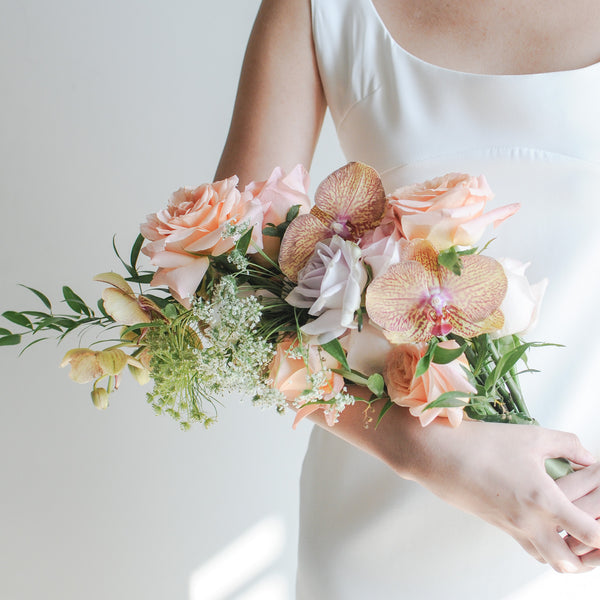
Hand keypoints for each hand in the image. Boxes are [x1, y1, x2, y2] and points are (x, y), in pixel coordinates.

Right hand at [403, 419, 599, 572]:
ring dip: (568, 555)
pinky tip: (547, 525)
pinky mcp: (498, 525)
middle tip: (596, 536)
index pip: (591, 534)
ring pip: (549, 560)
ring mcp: (511, 527)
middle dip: (591, 557)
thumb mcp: (530, 436)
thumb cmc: (483, 443)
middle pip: (572, 563)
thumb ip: (567, 444)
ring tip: (576, 535)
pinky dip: (545, 546)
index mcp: (543, 500)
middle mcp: (529, 522)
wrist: (438, 455)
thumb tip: (590, 456)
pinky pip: (529, 547)